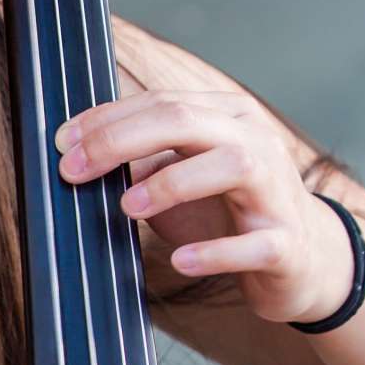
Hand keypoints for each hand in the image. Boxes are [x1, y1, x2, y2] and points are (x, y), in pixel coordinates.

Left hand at [55, 89, 354, 326]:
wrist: (302, 261)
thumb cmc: (230, 213)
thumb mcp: (180, 179)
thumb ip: (141, 162)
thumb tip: (78, 157)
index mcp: (227, 118)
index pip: (161, 103)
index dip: (107, 120)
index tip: (61, 144)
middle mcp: (255, 142)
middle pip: (188, 121)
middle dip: (123, 141)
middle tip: (75, 170)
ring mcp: (276, 191)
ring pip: (233, 164)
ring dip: (173, 182)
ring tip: (128, 206)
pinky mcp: (286, 244)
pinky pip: (256, 244)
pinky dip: (217, 251)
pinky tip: (181, 260)